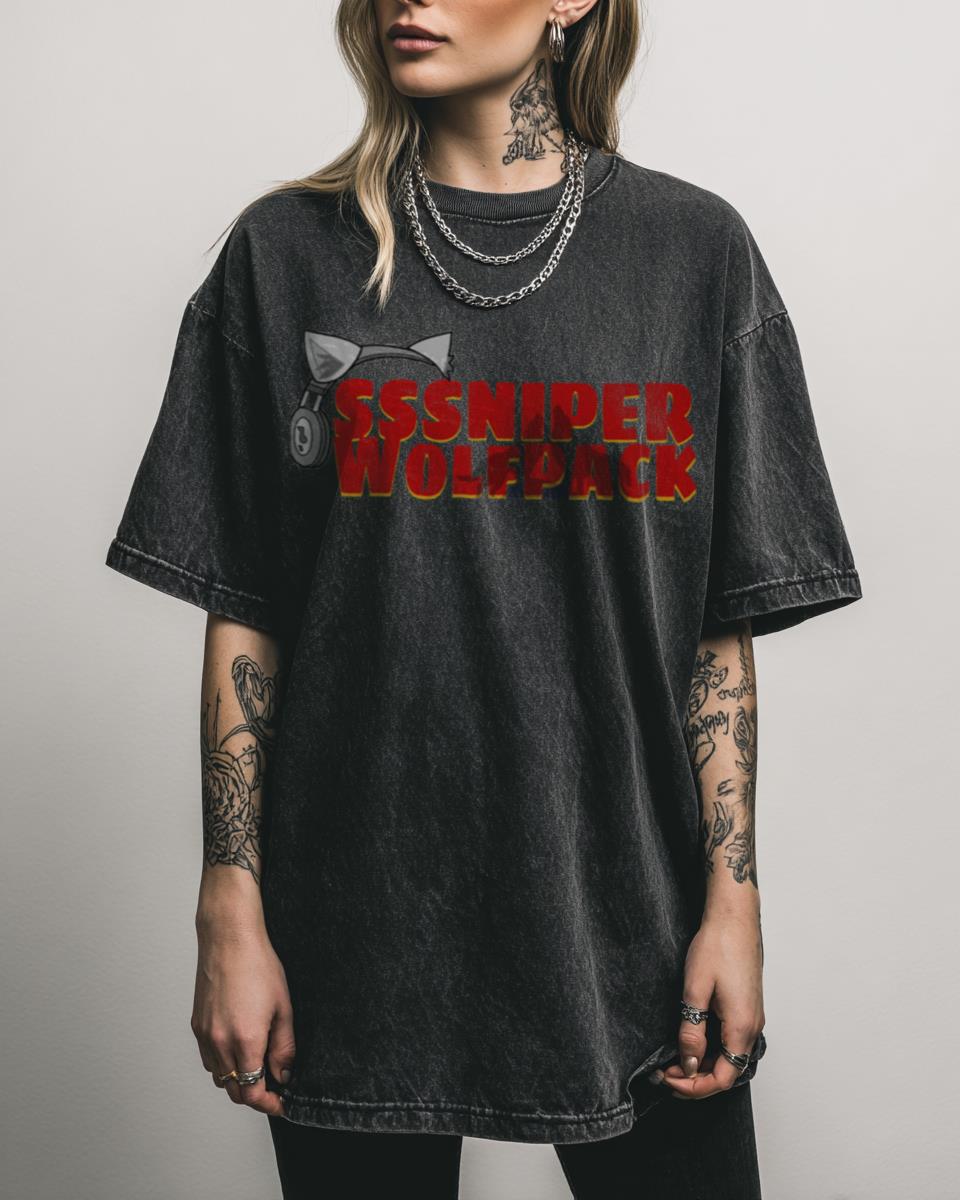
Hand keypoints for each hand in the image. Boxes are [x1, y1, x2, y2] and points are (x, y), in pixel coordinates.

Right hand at [191, 916, 295, 1116]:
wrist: (229, 939)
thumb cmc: (258, 966)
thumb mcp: (283, 1007)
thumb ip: (284, 1047)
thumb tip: (284, 1074)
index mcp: (245, 1040)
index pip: (252, 1092)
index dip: (268, 1104)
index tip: (281, 1103)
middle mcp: (220, 1043)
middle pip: (234, 1091)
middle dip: (255, 1096)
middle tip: (274, 1088)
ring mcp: (205, 1035)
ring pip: (219, 1077)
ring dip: (238, 1081)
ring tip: (258, 1066)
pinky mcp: (196, 1026)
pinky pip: (208, 1059)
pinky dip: (223, 1065)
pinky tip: (238, 1050)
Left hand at [659, 909, 764, 1099]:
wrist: (734, 918)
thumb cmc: (717, 946)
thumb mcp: (695, 990)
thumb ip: (692, 1031)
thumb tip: (689, 1064)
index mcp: (742, 1027)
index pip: (722, 1078)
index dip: (694, 1087)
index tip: (668, 1079)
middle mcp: (753, 1027)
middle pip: (727, 1072)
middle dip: (695, 1079)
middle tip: (664, 1072)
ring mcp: (752, 1017)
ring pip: (729, 1057)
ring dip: (703, 1064)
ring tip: (673, 1059)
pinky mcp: (747, 1008)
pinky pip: (731, 1041)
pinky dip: (711, 1049)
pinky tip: (691, 1041)